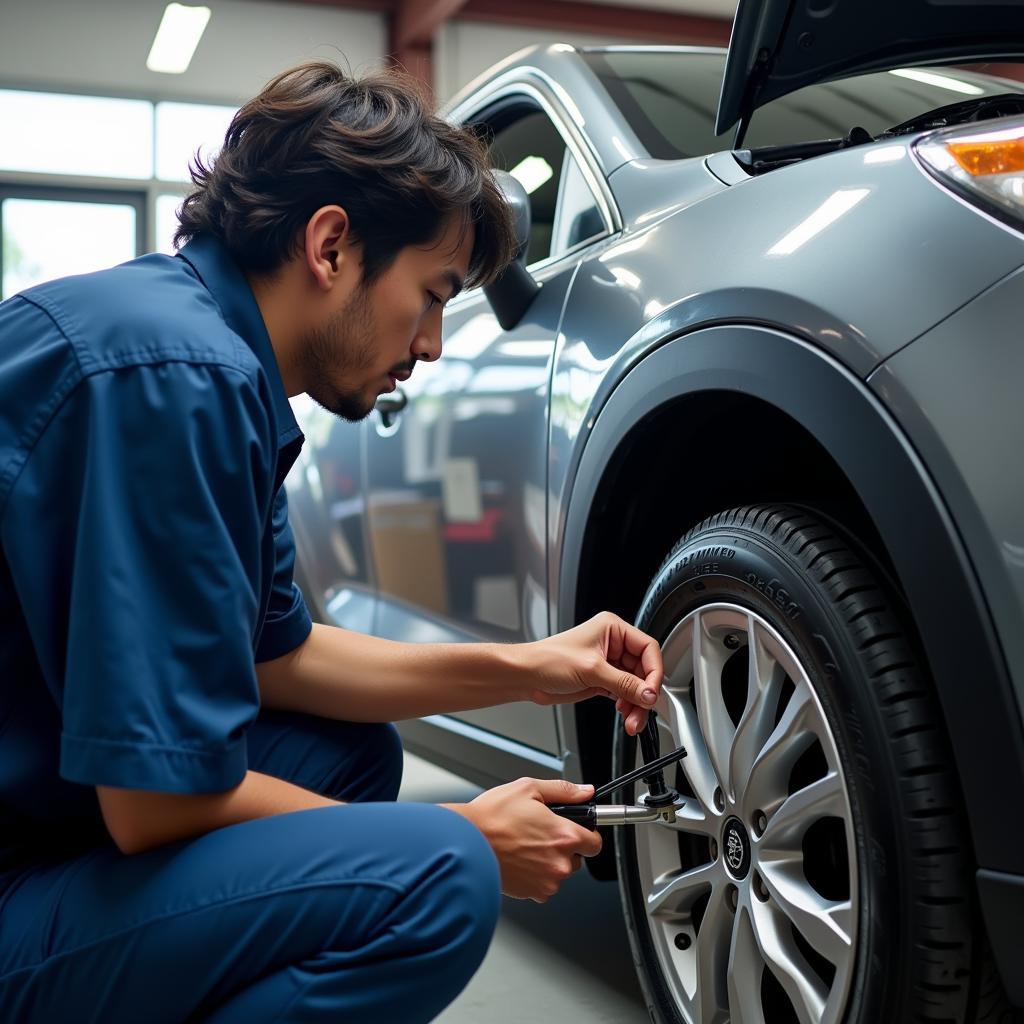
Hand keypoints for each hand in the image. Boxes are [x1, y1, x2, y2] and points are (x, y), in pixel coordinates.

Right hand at [440, 778, 601, 901]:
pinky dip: (535, 875)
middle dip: (563, 847)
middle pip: (577, 858)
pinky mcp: (532, 893)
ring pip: (559, 872)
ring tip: (524, 845)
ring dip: (548, 861)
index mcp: (564, 835)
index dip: (587, 834)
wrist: (465, 844)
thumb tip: (584, 791)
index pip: (595, 843)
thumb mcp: (528, 789)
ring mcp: (547, 881)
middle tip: (541, 834)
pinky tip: (519, 859)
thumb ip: (563, 790)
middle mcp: (560, 862)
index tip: (577, 830)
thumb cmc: (491, 817)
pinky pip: (543, 885)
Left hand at [524, 611, 663, 734]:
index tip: (651, 692)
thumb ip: (624, 683)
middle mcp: (613, 643)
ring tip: (631, 720)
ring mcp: (608, 662)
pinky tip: (624, 713)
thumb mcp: (591, 670)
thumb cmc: (548, 660)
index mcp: (612, 629)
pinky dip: (627, 705)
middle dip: (643, 692)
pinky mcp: (602, 679)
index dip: (654, 672)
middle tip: (641, 710)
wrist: (527, 675)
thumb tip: (648, 694)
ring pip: (635, 684)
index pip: (648, 648)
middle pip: (644, 670)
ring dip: (636, 703)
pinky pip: (624, 692)